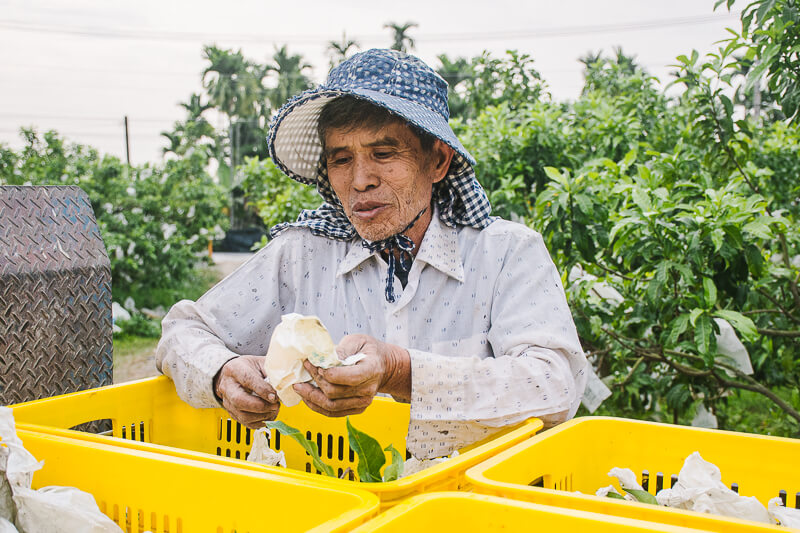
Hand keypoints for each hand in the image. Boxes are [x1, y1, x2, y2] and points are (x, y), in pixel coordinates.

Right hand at [214, 355, 279, 428]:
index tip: (275, 396)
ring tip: (274, 410)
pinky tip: (268, 415)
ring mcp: (227, 401)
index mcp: (235, 369)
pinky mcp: (232, 412)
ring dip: (262, 416)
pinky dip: (260, 422)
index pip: (247, 380)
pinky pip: (245, 423)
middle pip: (240, 401)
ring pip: (243, 415)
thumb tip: (284, 385)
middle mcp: (228, 386)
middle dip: (261, 406)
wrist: (234, 373)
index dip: (263, 390)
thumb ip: (271, 372)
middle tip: (275, 405)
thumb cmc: (248, 367)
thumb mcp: (260, 363)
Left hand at [293, 334, 409, 416]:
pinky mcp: (356, 409)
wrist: (383, 366)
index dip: (329, 373)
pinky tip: (308, 397)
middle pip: (335, 392)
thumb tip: (324, 358)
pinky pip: (333, 412)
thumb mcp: (358, 340)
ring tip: (299, 388)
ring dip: (312, 397)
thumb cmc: (369, 351)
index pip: (349, 377)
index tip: (316, 363)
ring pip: (331, 406)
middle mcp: (367, 389)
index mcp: (371, 370)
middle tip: (305, 370)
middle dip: (315, 381)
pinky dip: (317, 406)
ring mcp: (362, 402)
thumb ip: (342, 348)